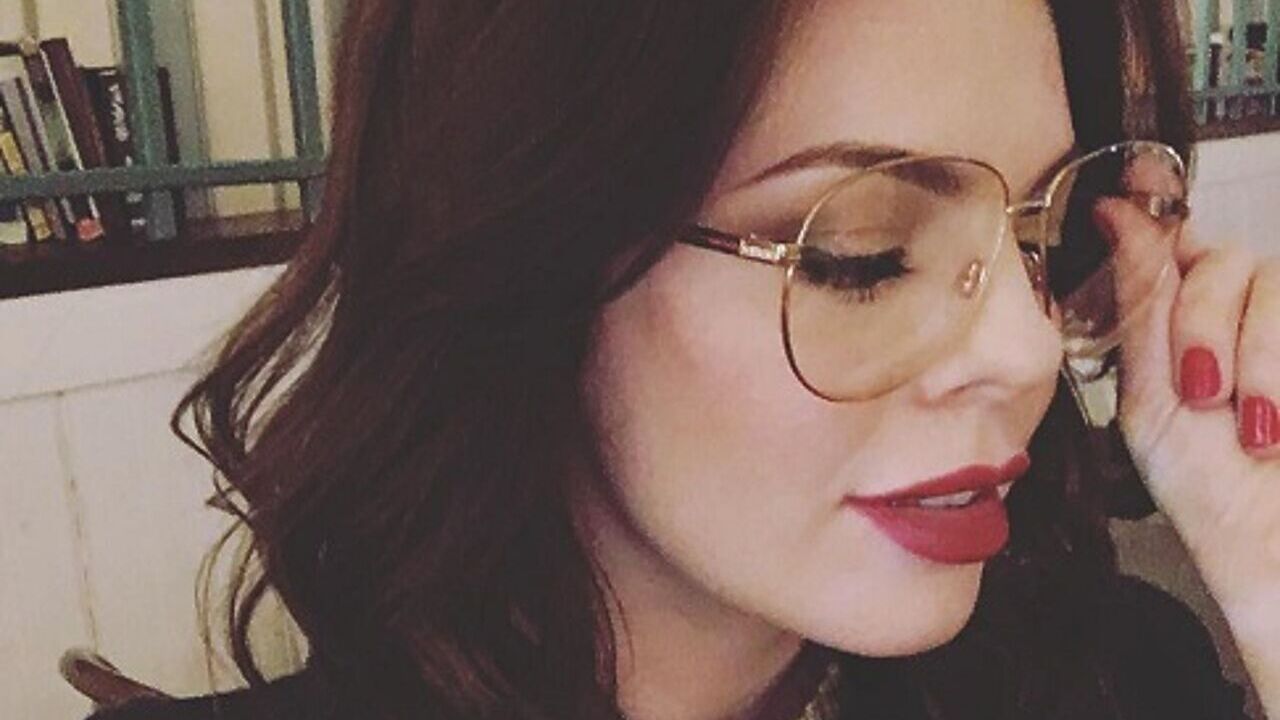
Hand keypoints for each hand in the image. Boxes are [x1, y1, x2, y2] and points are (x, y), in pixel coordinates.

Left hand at [1097, 197, 1279, 616]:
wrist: (1277, 551)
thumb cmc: (1212, 491)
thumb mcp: (1152, 395)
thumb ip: (1143, 304)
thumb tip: (1115, 212)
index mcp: (1190, 324)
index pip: (1177, 244)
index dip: (1156, 224)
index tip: (1127, 196)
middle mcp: (1248, 316)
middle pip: (1222, 258)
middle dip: (1199, 323)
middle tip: (1201, 391)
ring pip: (1270, 280)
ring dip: (1254, 355)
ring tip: (1252, 426)